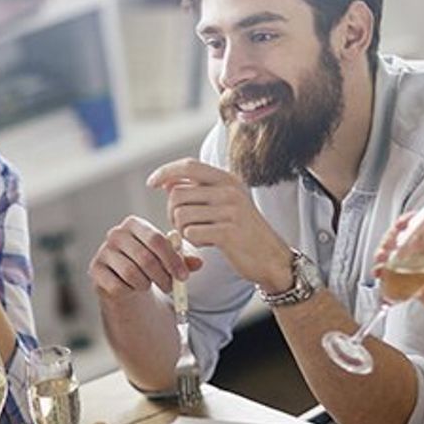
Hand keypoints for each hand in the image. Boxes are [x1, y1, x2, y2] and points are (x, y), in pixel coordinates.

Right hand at [89, 215, 203, 298]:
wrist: (126, 283)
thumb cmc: (150, 265)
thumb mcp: (169, 260)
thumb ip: (184, 260)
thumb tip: (198, 263)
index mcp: (134, 223)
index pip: (156, 239)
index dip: (172, 260)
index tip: (184, 277)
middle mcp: (115, 234)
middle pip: (145, 257)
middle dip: (162, 276)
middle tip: (171, 287)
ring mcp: (102, 252)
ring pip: (132, 273)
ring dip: (147, 284)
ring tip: (152, 286)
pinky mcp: (95, 271)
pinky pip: (118, 286)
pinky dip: (131, 291)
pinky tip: (133, 288)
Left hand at [147, 158, 291, 288]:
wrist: (271, 257)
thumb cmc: (243, 231)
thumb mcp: (225, 203)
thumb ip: (198, 190)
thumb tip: (167, 182)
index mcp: (227, 179)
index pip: (188, 166)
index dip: (165, 172)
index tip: (152, 183)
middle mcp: (230, 190)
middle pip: (177, 194)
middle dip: (172, 212)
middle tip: (182, 225)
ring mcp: (230, 211)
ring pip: (181, 215)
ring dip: (182, 229)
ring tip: (198, 234)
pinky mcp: (228, 232)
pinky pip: (191, 234)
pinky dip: (193, 242)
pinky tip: (207, 243)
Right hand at [380, 210, 423, 325]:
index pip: (422, 224)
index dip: (409, 220)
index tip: (400, 225)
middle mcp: (423, 250)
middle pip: (401, 237)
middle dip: (389, 241)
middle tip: (385, 250)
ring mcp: (413, 264)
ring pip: (392, 254)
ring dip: (382, 257)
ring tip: (379, 266)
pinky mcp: (406, 280)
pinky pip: (391, 274)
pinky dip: (383, 275)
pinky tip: (381, 278)